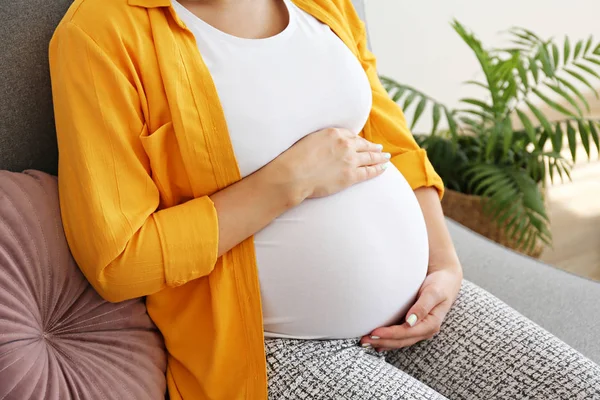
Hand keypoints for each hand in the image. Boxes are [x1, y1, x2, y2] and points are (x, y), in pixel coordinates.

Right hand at [273, 128, 389, 198]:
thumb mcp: (308, 140)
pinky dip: (378, 169)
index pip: (351, 136)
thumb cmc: (295, 158)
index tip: (363, 142)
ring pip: (370, 157)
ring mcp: (350, 160)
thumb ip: (321, 139)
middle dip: (373, 147)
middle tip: (380, 149)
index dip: (359, 140)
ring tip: (385, 157)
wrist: (293, 174)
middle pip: (364, 145)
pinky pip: (369, 171)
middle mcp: (345, 145)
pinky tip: (383, 168)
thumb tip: (325, 144)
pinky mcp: (351, 176)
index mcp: (334, 133)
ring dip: (380, 157)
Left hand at [361, 266, 462, 350]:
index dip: (390, 334)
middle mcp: (424, 330)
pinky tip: (376, 343)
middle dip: (382, 342)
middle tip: (363, 340)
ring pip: (399, 341)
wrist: (445, 279)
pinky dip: (387, 340)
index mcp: (431, 324)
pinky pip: (400, 337)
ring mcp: (419, 329)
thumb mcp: (434, 292)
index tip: (374, 332)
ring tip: (365, 343)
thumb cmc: (440, 284)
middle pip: (401, 341)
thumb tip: (410, 321)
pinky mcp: (413, 326)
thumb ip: (423, 306)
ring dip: (383, 343)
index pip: (407, 333)